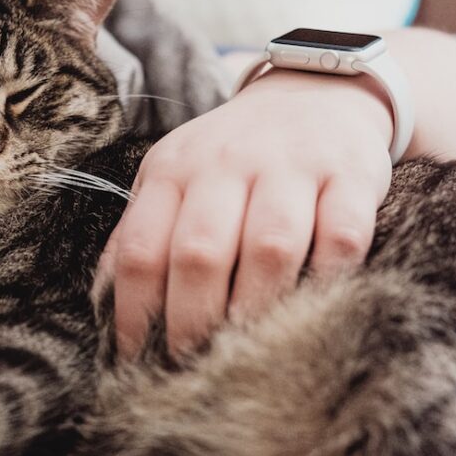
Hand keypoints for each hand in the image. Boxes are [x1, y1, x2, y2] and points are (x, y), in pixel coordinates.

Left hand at [100, 69, 393, 358]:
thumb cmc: (232, 153)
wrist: (313, 92)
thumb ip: (141, 229)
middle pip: (199, 253)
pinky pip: (341, 236)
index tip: (136, 356)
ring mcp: (291, 167)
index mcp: (173, 170)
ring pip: (269, 247)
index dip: (132, 312)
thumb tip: (106, 301)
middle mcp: (226, 164)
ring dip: (256, 309)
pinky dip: (328, 278)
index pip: (140, 248)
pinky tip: (314, 305)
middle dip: (192, 321)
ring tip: (247, 350)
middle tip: (192, 364)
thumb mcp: (174, 176)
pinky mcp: (349, 175)